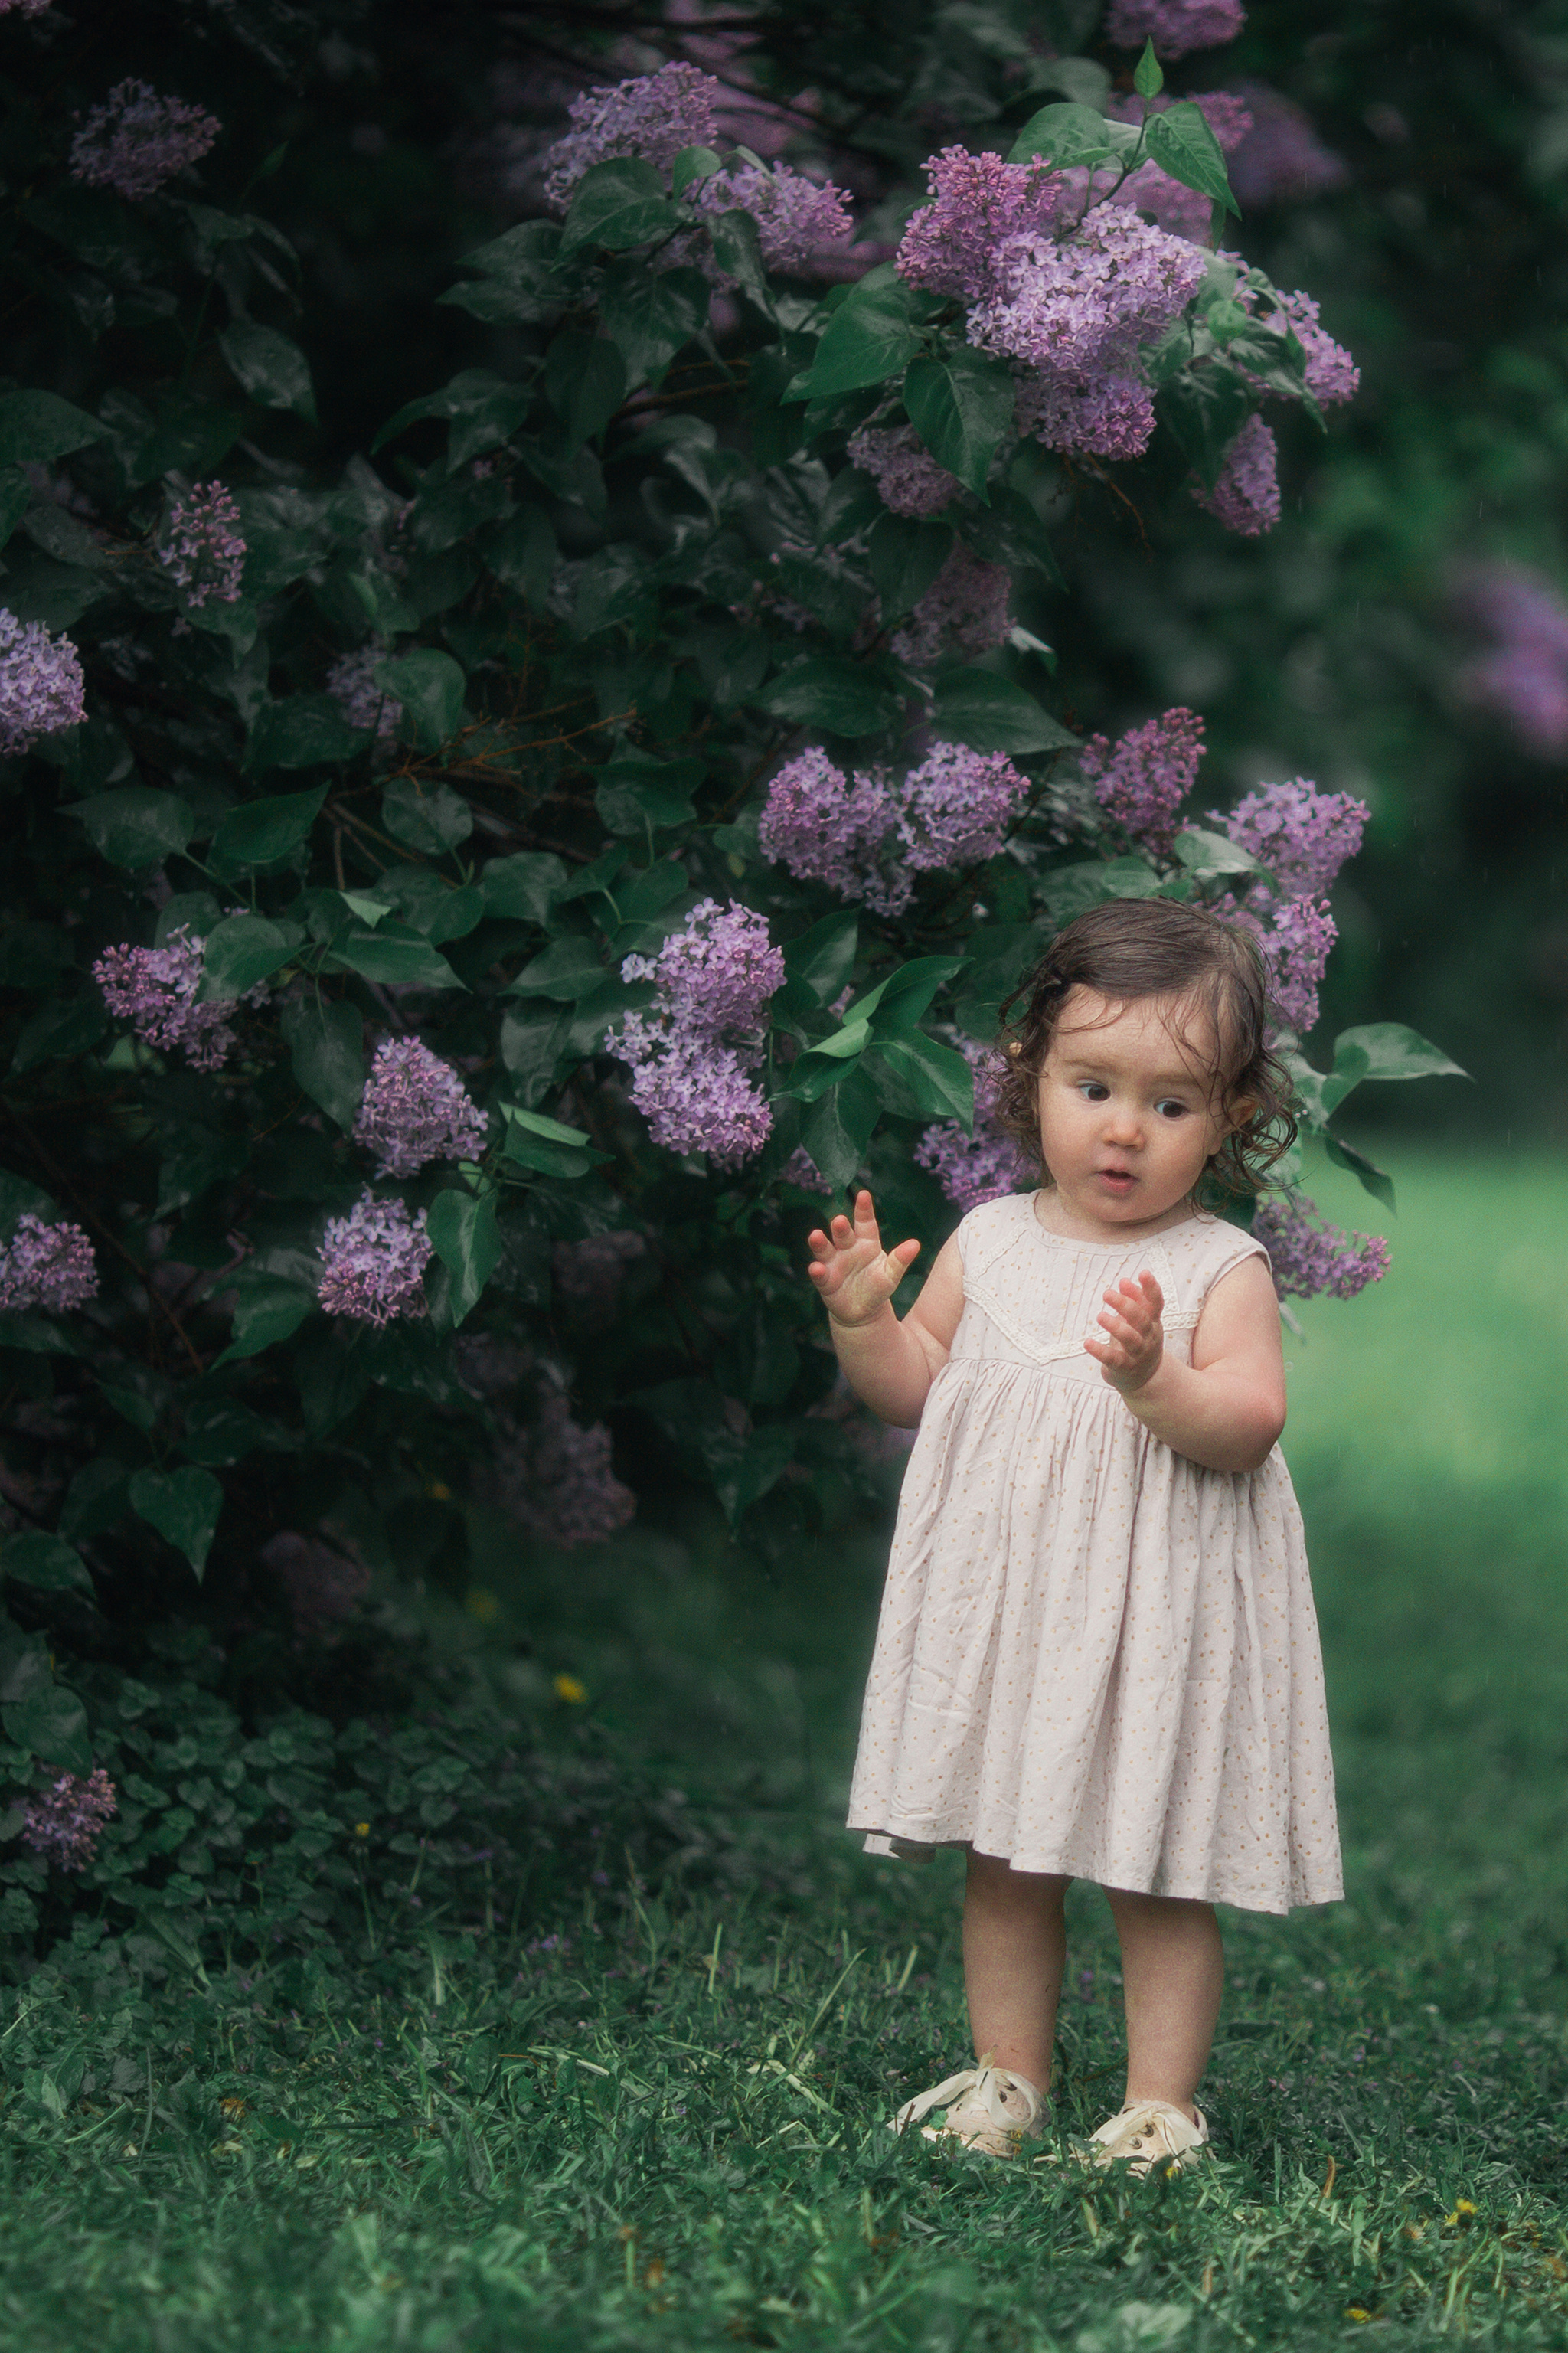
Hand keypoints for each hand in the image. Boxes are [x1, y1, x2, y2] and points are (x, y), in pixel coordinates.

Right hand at [807, 1189, 920, 1326]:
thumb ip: (901, 1259)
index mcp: (866, 1243)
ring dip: (820, 1243)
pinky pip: (820, 1275)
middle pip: (843, 1234)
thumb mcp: (891, 1274)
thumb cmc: (877, 1287)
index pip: (865, 1223)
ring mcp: (834, 1264)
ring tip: (815, 1235)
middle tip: (839, 1220)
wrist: (863, 1311)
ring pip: (825, 1250)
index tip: (863, 1194)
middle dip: (840, 1227)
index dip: (863, 1209)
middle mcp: (847, 1249)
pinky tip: (816, 1268)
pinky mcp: (825, 1281)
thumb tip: (915, 1244)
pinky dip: (817, 1271)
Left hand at [1085, 1271, 1163, 1394]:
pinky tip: (1087, 1343)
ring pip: (1130, 1339)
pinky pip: (1113, 1359)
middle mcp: (1148, 1337)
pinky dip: (1100, 1351)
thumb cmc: (1138, 1340)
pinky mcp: (1124, 1368)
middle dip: (1126, 1305)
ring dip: (1115, 1326)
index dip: (1151, 1288)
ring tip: (1100, 1316)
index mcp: (1153, 1322)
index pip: (1156, 1303)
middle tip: (1107, 1293)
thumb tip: (1125, 1281)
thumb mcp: (1138, 1321)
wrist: (1144, 1378)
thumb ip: (1133, 1301)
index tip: (1143, 1272)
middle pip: (1142, 1320)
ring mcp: (1138, 1354)